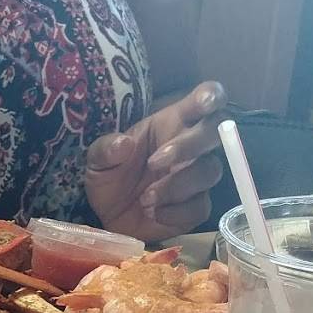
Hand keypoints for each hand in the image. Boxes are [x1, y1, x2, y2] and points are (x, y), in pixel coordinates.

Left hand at [85, 82, 226, 241]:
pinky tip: (153, 213)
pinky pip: (199, 207)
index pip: (202, 100)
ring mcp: (197, 178)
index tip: (207, 101)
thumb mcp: (98, 162)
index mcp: (172, 123)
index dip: (210, 96)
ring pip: (209, 171)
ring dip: (176, 185)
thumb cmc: (111, 178)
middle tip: (154, 162)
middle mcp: (191, 148)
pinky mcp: (196, 208)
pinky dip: (175, 212)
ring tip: (145, 198)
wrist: (108, 216)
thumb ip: (106, 149)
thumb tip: (122, 144)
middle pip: (215, 134)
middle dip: (190, 145)